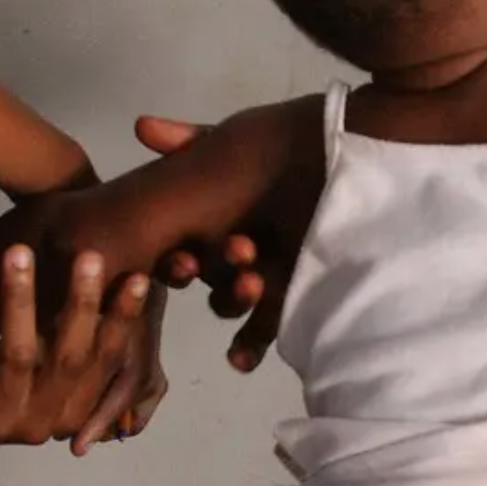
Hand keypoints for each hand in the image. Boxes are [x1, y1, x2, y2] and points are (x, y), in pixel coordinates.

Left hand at [0, 236, 149, 450]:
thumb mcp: (44, 356)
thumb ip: (78, 333)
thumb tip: (138, 275)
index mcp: (70, 408)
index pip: (105, 362)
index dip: (122, 320)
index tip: (137, 277)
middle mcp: (42, 422)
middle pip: (69, 358)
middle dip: (81, 304)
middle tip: (89, 255)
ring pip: (20, 355)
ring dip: (21, 299)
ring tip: (19, 253)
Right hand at [133, 115, 295, 370]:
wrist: (346, 153)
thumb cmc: (283, 150)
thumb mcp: (233, 143)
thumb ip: (187, 142)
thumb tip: (140, 126)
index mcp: (213, 222)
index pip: (180, 254)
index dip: (177, 263)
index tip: (184, 262)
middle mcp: (232, 252)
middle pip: (208, 279)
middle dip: (214, 278)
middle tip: (231, 258)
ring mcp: (263, 276)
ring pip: (234, 303)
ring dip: (236, 300)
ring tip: (254, 284)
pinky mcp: (293, 295)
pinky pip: (264, 331)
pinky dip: (247, 349)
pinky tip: (240, 359)